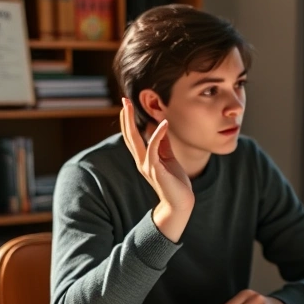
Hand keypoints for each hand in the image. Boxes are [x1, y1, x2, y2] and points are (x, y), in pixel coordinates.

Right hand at [119, 97, 193, 240]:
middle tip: (123, 100)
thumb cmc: (176, 182)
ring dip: (131, 122)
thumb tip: (159, 127)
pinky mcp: (155, 169)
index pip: (133, 136)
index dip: (129, 121)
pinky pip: (153, 148)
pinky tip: (163, 123)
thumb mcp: (169, 158)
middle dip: (125, 117)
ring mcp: (146, 165)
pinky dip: (157, 135)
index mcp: (144, 158)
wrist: (181, 202)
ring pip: (135, 140)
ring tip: (130, 105)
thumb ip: (163, 144)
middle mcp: (141, 161)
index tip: (127, 105)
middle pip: (129, 136)